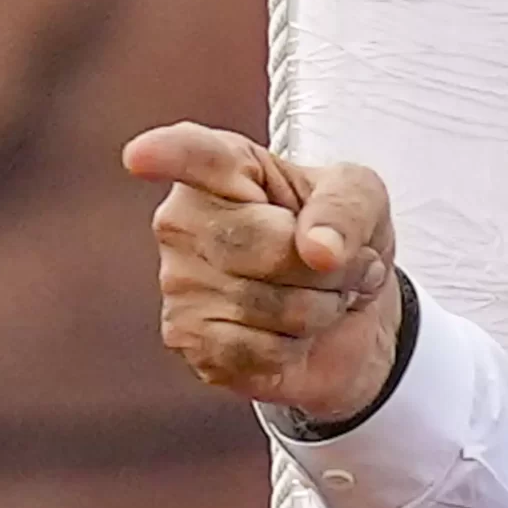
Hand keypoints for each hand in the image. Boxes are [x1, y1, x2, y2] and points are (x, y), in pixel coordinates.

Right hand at [123, 122, 402, 422]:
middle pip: (268, 248)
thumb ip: (347, 209)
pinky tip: (290, 332)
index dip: (168, 155)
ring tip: (317, 295)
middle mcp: (183, 221)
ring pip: (272, 306)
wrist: (348, 311)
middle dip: (329, 269)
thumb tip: (319, 251)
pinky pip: (259, 351)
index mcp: (224, 166)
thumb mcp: (366, 201)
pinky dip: (296, 347)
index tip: (141, 157)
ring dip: (321, 309)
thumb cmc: (341, 237)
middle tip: (336, 264)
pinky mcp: (187, 339)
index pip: (194, 156)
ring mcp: (177, 282)